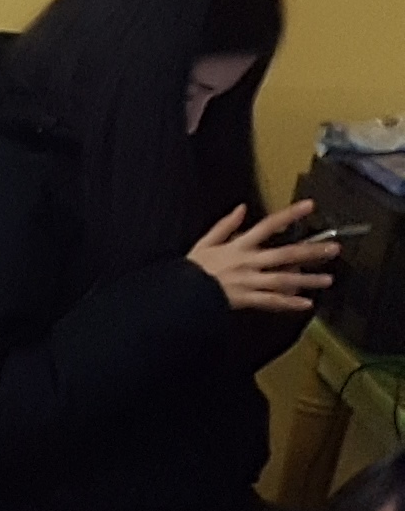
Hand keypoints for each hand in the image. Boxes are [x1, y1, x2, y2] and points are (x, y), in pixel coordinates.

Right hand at [187, 201, 335, 316]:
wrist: (178, 296)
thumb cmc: (190, 271)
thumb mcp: (203, 244)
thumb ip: (224, 226)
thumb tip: (241, 208)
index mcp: (238, 246)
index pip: (268, 226)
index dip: (289, 215)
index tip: (310, 205)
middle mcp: (248, 263)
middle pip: (284, 254)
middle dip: (310, 252)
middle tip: (333, 250)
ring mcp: (248, 282)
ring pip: (283, 279)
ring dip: (307, 280)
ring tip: (328, 280)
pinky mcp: (245, 300)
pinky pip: (271, 302)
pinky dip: (288, 303)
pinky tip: (306, 304)